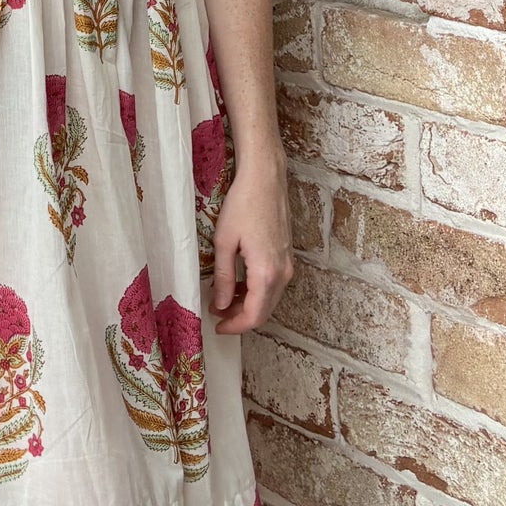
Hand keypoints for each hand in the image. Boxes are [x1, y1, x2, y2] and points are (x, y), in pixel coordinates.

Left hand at [207, 152, 293, 334]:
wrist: (265, 178)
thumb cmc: (242, 204)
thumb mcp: (224, 242)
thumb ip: (224, 277)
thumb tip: (221, 305)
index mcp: (267, 273)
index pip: (254, 315)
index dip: (235, 327)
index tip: (217, 327)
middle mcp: (283, 273)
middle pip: (264, 311)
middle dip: (240, 317)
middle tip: (217, 314)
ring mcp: (288, 264)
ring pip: (270, 298)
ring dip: (248, 304)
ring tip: (223, 299)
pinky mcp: (287, 255)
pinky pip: (273, 283)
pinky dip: (257, 290)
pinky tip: (239, 282)